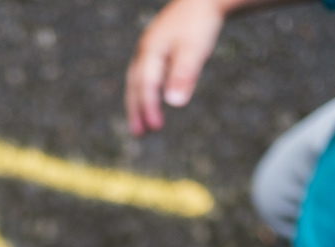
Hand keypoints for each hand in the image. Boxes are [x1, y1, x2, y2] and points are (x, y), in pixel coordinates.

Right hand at [125, 0, 225, 134]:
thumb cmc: (199, 24)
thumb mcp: (194, 51)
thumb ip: (184, 75)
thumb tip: (174, 103)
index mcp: (151, 50)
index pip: (146, 85)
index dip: (149, 107)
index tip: (156, 128)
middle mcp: (145, 50)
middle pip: (135, 84)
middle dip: (136, 109)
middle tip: (138, 134)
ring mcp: (149, 48)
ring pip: (138, 79)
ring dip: (137, 103)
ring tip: (140, 126)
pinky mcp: (157, 49)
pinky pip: (145, 74)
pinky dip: (145, 91)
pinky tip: (152, 101)